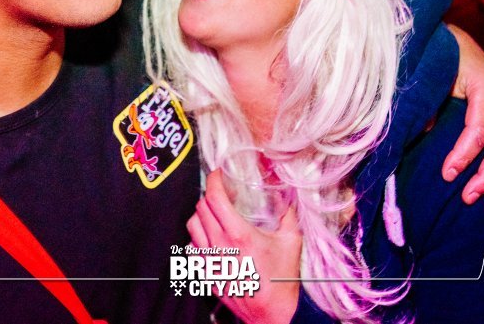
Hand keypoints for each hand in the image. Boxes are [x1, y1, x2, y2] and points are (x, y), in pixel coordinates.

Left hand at [187, 170, 300, 323]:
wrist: (271, 315)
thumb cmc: (282, 281)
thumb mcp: (292, 242)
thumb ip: (289, 215)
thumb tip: (288, 196)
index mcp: (239, 235)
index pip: (214, 197)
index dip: (213, 180)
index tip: (218, 173)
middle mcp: (220, 246)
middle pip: (201, 208)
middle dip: (210, 195)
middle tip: (221, 192)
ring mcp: (210, 261)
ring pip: (192, 226)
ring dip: (202, 215)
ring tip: (215, 213)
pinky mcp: (206, 274)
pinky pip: (193, 247)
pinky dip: (199, 237)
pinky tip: (213, 238)